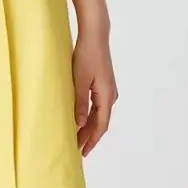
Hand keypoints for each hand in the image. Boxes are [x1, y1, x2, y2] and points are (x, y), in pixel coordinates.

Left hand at [72, 27, 117, 155]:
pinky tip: (80, 119)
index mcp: (106, 97)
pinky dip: (89, 115)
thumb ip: (79, 104)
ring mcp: (108, 90)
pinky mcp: (103, 84)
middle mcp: (110, 95)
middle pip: (100, 122)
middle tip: (77, 149)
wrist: (95, 36)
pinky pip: (97, 106)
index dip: (92, 140)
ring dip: (88, 126)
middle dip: (89, 136)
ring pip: (98, 114)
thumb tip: (78, 125)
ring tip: (77, 137)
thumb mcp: (79, 81)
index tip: (83, 152)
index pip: (100, 126)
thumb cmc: (87, 55)